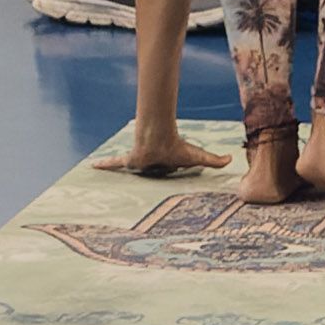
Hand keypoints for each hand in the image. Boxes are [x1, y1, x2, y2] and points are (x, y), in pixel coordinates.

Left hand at [105, 120, 226, 178]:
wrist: (161, 139)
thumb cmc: (177, 147)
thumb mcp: (197, 157)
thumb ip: (213, 160)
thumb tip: (232, 159)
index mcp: (163, 164)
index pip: (162, 171)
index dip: (163, 172)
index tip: (164, 173)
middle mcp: (150, 164)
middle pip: (146, 173)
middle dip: (145, 173)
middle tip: (140, 181)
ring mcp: (138, 163)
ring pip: (131, 170)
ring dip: (125, 171)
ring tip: (113, 184)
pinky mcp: (128, 161)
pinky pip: (115, 163)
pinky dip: (105, 164)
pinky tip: (93, 166)